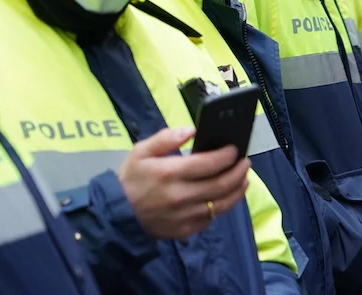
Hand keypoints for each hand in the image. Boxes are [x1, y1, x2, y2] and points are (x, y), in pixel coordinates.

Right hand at [118, 127, 250, 239]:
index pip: (209, 163)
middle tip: (245, 162)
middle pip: (221, 184)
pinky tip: (226, 196)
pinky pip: (211, 218)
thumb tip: (192, 130)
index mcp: (170, 173)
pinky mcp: (185, 230)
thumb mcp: (141, 152)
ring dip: (238, 190)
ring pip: (222, 204)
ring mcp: (184, 216)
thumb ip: (166, 138)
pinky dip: (222, 206)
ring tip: (244, 179)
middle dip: (239, 171)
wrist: (116, 215)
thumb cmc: (131, 180)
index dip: (227, 155)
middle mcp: (180, 196)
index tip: (235, 149)